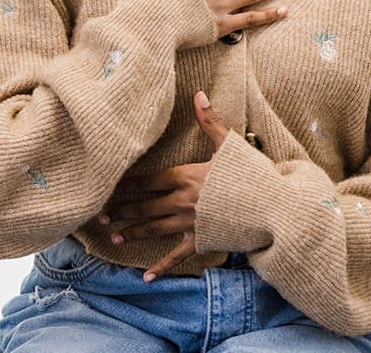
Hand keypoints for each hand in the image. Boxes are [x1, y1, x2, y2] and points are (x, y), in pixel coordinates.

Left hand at [100, 90, 231, 281]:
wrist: (270, 205)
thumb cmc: (250, 173)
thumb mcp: (228, 144)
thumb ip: (210, 120)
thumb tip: (199, 93)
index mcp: (186, 177)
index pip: (148, 181)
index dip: (128, 185)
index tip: (110, 188)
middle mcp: (182, 201)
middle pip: (145, 206)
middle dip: (123, 210)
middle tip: (101, 216)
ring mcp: (190, 223)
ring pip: (154, 229)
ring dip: (133, 232)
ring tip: (114, 237)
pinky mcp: (201, 240)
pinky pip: (177, 255)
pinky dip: (162, 267)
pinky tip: (147, 277)